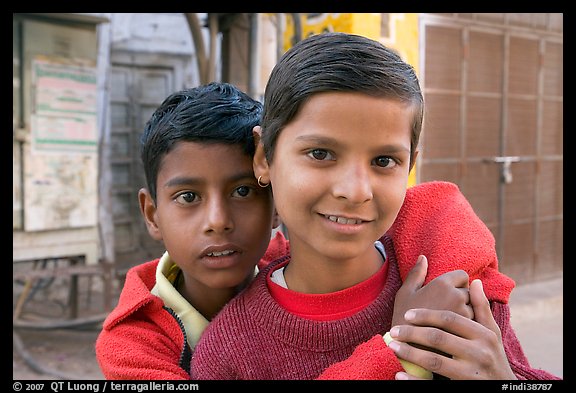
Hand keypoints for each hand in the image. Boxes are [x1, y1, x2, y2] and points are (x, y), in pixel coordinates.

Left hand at [388, 279, 516, 379]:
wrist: (504, 390)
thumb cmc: (494, 356)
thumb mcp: (492, 332)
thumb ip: (482, 308)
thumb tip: (475, 281)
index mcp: (483, 335)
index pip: (450, 319)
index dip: (427, 315)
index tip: (407, 314)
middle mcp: (479, 353)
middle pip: (439, 338)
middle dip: (412, 333)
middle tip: (393, 331)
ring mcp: (471, 374)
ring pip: (434, 361)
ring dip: (410, 354)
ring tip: (393, 347)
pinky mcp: (464, 389)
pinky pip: (434, 386)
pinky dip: (415, 381)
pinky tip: (399, 375)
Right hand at [392, 255, 472, 326]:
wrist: (407, 347)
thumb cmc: (402, 317)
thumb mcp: (405, 292)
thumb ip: (416, 273)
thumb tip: (423, 257)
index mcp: (442, 283)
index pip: (462, 276)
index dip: (456, 283)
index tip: (445, 294)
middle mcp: (457, 296)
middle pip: (469, 292)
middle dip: (461, 298)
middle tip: (444, 309)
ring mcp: (464, 314)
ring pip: (473, 308)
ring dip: (465, 312)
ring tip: (447, 322)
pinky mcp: (468, 330)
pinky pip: (473, 323)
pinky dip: (466, 327)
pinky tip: (453, 332)